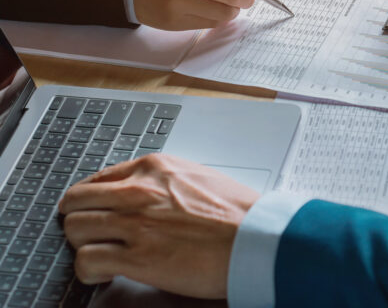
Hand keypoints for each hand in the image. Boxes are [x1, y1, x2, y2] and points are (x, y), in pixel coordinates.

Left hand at [59, 154, 259, 298]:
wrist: (258, 239)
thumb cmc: (241, 214)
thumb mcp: (199, 178)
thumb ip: (165, 182)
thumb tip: (148, 194)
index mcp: (154, 168)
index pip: (97, 178)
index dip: (90, 199)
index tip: (92, 210)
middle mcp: (139, 192)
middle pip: (76, 202)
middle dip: (81, 220)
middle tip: (92, 234)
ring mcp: (136, 224)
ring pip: (75, 229)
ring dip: (84, 245)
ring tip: (101, 254)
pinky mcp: (138, 258)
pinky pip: (87, 261)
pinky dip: (89, 270)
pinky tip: (105, 273)